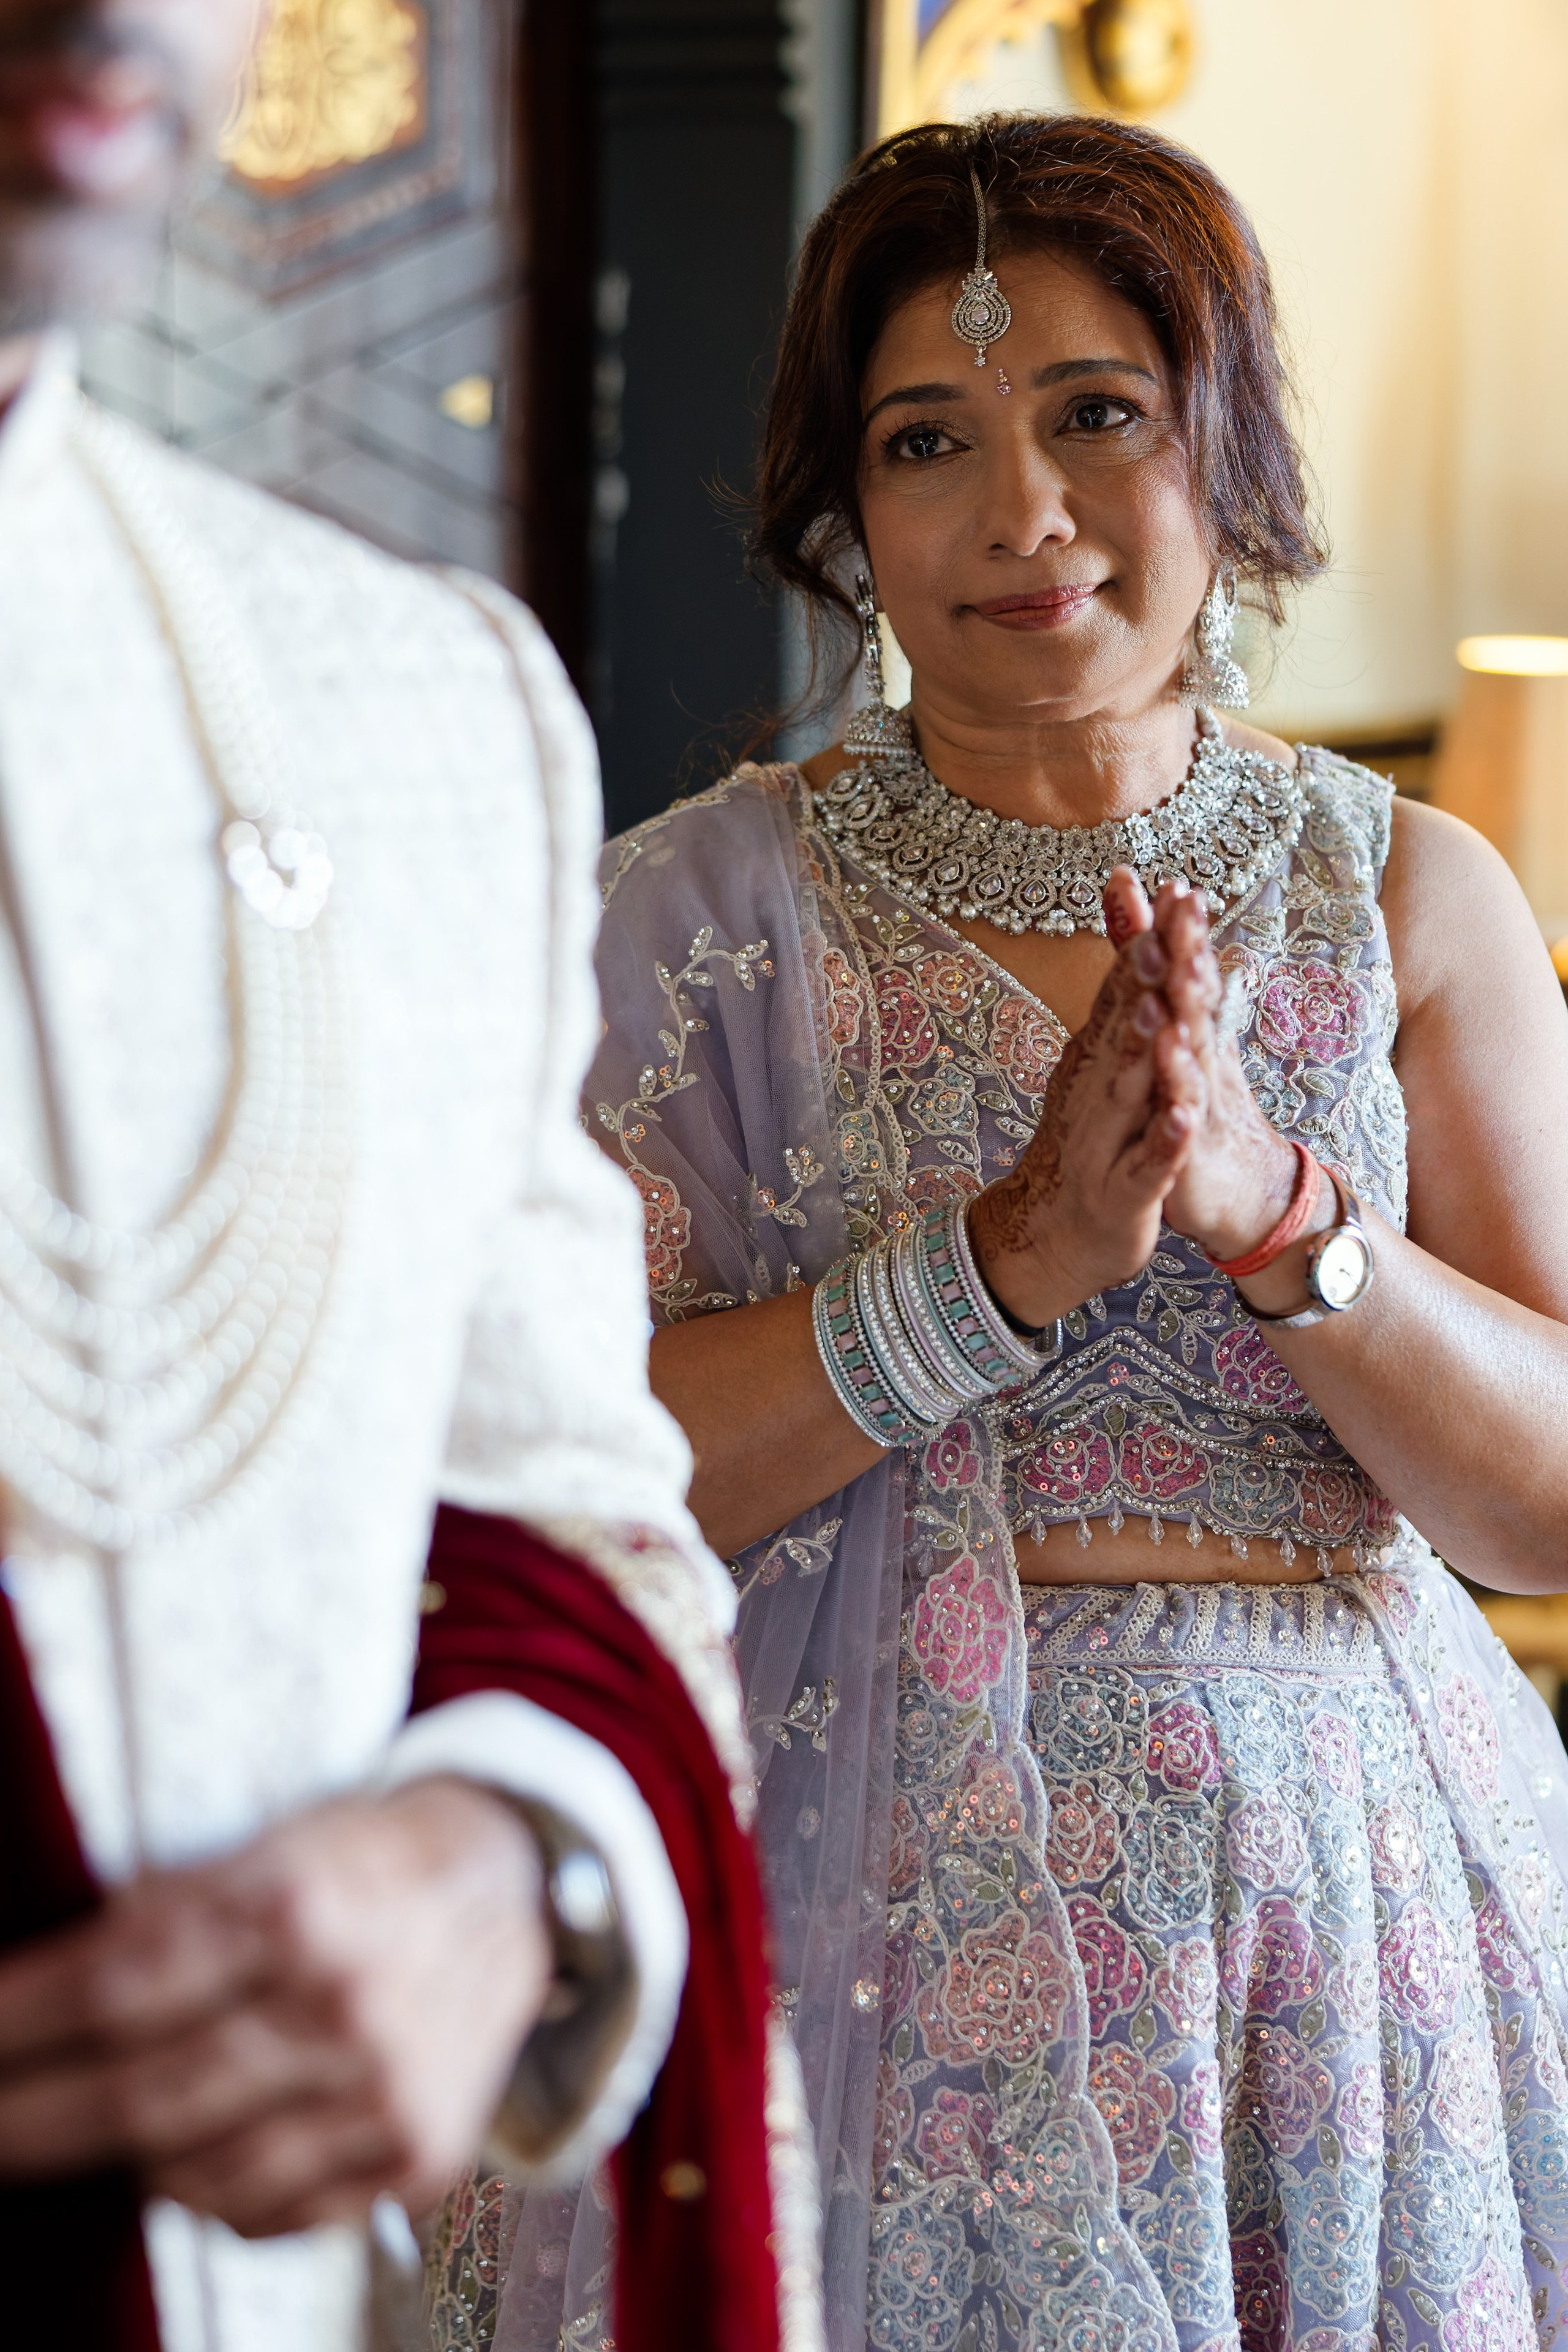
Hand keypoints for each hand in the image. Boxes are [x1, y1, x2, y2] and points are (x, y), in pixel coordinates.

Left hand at [0, 1777, 549, 2235]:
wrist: (510, 1884)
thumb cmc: (364, 1858)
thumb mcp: (266, 1843)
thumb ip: (167, 1914)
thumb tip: (41, 1994)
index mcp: (297, 1904)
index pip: (114, 1988)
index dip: (18, 2026)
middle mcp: (345, 2002)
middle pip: (142, 2097)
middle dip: (33, 2121)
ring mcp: (387, 2087)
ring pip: (201, 2175)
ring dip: (127, 2163)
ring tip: (91, 2132)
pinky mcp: (419, 2150)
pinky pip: (276, 2213)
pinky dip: (212, 2197)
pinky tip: (188, 2161)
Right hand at [969, 867, 1200, 1326]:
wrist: (1049, 1235)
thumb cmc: (1086, 1146)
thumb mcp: (1102, 1071)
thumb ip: (1121, 1009)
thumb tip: (1142, 942)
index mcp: (1094, 1060)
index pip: (1118, 990)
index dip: (1139, 941)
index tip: (1155, 888)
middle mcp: (1092, 1091)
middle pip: (1119, 1027)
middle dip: (1139, 980)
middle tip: (1157, 930)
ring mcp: (1104, 1142)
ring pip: (1126, 1091)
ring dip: (1139, 1051)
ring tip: (1156, 1012)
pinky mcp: (1124, 1193)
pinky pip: (1147, 1164)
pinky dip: (1165, 1140)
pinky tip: (1182, 1117)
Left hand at [1138, 881, 1317, 1265]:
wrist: (1241, 1194)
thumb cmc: (1207, 1114)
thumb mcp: (1187, 1049)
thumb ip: (1177, 991)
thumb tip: (1179, 936)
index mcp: (1191, 1033)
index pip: (1180, 971)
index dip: (1174, 927)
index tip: (1167, 878)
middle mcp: (1200, 1060)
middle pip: (1194, 998)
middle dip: (1189, 950)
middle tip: (1185, 904)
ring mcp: (1199, 1105)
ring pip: (1195, 1055)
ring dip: (1192, 1015)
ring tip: (1185, 976)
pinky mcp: (1191, 1153)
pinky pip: (1186, 1130)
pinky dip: (1184, 1109)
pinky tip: (1182, 1092)